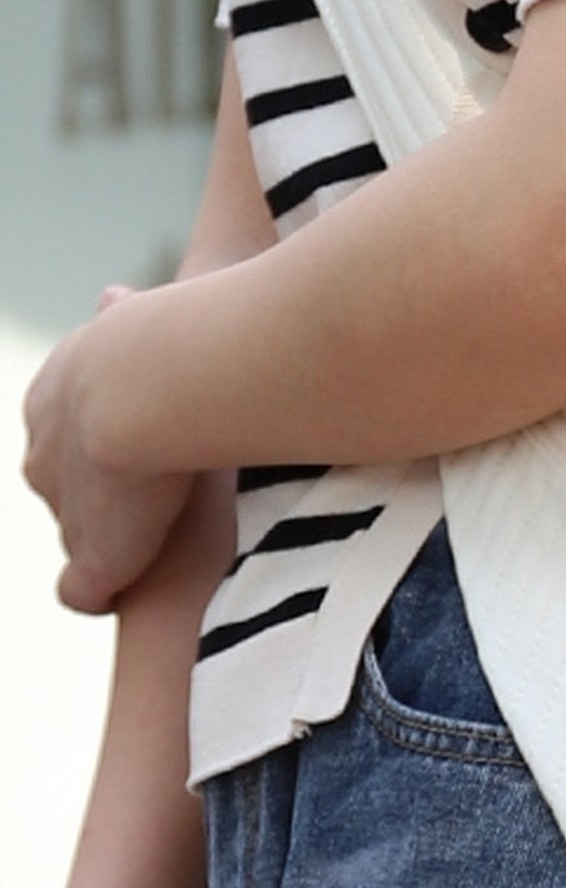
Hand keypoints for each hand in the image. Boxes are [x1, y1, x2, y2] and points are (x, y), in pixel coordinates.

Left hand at [22, 288, 196, 613]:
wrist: (162, 382)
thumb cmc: (194, 335)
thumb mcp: (172, 308)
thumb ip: (167, 308)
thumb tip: (136, 290)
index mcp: (64, 387)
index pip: (70, 427)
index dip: (107, 443)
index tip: (142, 454)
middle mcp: (49, 444)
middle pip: (61, 482)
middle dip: (95, 495)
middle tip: (141, 506)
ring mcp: (69, 502)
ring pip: (75, 531)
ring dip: (102, 544)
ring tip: (138, 557)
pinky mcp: (97, 553)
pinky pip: (84, 586)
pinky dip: (95, 590)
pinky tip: (112, 597)